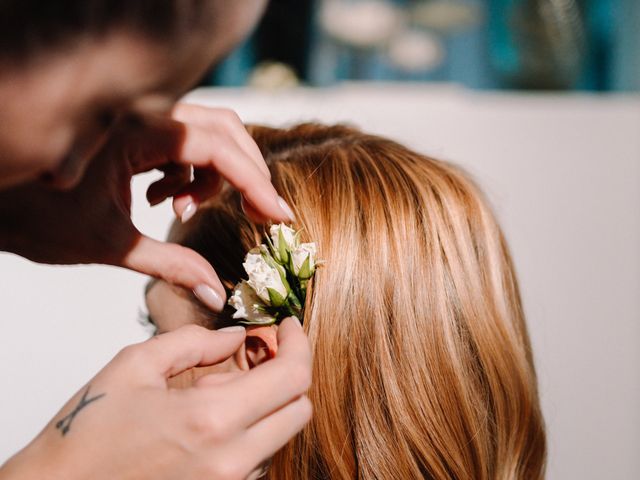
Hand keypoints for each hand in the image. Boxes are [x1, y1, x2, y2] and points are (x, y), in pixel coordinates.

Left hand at [0, 103, 294, 309]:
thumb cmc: (38, 219)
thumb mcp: (111, 245)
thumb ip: (172, 267)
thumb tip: (218, 294)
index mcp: (136, 134)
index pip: (216, 149)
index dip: (254, 183)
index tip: (278, 215)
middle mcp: (143, 116)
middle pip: (224, 130)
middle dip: (246, 173)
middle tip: (258, 214)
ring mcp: (141, 120)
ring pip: (208, 134)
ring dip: (215, 174)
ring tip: (182, 211)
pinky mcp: (138, 132)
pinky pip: (186, 143)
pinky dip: (192, 172)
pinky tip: (164, 200)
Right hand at [0, 318, 311, 479]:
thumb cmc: (89, 432)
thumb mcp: (136, 365)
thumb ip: (195, 342)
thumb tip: (235, 336)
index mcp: (211, 420)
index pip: (292, 378)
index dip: (299, 344)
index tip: (288, 327)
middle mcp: (231, 462)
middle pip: (299, 411)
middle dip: (289, 375)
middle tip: (260, 355)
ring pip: (280, 437)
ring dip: (267, 407)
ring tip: (221, 393)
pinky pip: (257, 463)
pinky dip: (250, 434)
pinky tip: (213, 423)